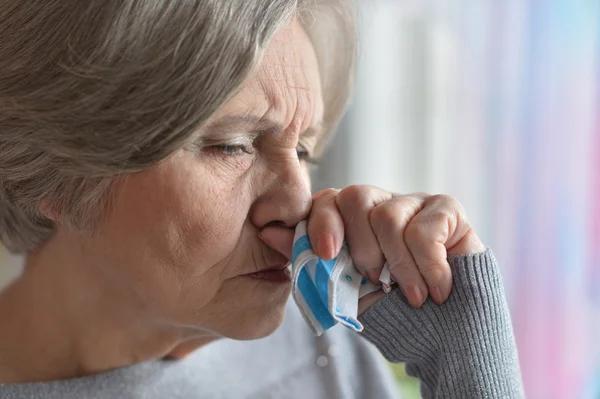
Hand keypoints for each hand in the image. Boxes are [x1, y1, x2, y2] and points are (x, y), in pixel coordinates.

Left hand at [260, 185, 485, 307]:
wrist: (444, 335)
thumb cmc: (393, 311)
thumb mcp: (345, 291)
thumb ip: (311, 261)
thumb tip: (268, 232)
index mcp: (353, 220)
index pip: (326, 201)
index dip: (320, 223)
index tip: (325, 254)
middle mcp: (381, 203)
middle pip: (355, 196)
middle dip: (360, 247)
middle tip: (375, 279)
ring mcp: (414, 202)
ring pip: (388, 216)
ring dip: (396, 267)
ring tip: (410, 294)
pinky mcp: (447, 209)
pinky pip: (424, 230)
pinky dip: (427, 269)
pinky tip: (436, 290)